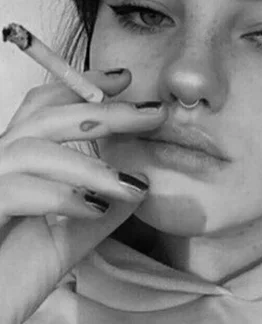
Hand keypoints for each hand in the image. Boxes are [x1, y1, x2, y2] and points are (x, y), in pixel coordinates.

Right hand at [0, 69, 167, 322]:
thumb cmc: (16, 275)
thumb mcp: (70, 236)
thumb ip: (102, 210)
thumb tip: (142, 183)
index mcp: (18, 162)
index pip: (46, 106)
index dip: (81, 85)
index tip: (124, 79)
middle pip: (46, 116)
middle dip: (104, 112)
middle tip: (153, 115)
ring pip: (34, 149)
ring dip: (91, 166)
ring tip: (131, 186)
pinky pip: (16, 189)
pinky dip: (62, 195)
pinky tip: (95, 208)